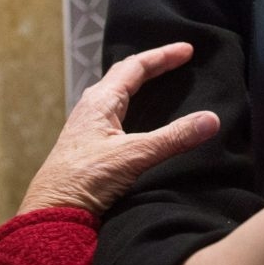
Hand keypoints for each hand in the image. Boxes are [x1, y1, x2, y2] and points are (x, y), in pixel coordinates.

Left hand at [18, 41, 219, 214]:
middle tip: (177, 61)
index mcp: (100, 101)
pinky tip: (140, 122)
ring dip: (140, 86)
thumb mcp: (134, 155)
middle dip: (152, 66)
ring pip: (117, 96)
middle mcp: (91, 109)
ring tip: (160, 84)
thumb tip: (211, 119)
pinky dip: (133, 109)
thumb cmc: (84, 180)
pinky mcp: (88, 147)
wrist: (51, 214)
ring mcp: (87, 128)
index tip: (187, 50)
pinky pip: (114, 116)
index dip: (162, 56)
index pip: (135, 66)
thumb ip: (173, 137)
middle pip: (124, 76)